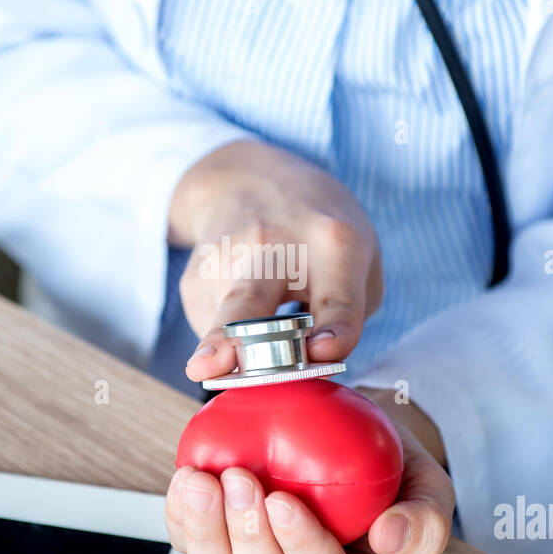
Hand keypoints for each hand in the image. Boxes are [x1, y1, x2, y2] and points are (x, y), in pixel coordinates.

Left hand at [165, 405, 453, 553]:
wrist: (350, 449)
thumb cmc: (389, 474)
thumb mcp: (428, 488)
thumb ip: (426, 518)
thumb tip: (391, 539)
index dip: (304, 551)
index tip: (284, 500)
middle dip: (248, 539)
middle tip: (240, 478)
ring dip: (204, 534)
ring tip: (201, 480)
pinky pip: (190, 553)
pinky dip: (180, 518)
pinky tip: (186, 479)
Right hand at [169, 141, 383, 382]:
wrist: (249, 181)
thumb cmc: (317, 234)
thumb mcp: (357, 261)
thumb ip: (345, 318)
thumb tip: (304, 372)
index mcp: (333, 244)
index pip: (335, 298)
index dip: (333, 330)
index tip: (322, 352)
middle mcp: (274, 246)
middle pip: (248, 303)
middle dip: (232, 340)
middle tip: (210, 369)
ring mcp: (226, 258)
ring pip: (219, 324)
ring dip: (233, 351)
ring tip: (252, 333)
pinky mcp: (194, 278)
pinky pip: (209, 328)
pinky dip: (227, 337)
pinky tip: (241, 307)